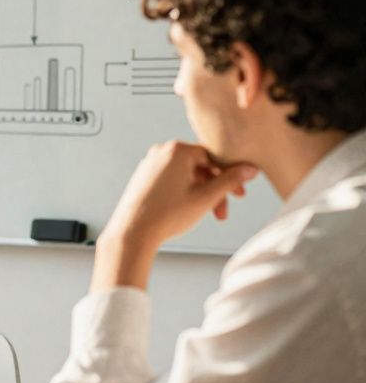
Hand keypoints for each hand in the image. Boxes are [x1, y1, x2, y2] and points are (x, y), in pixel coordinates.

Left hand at [102, 141, 257, 249]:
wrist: (133, 231)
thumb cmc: (168, 214)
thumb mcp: (207, 197)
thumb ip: (231, 180)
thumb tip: (250, 168)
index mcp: (177, 150)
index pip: (214, 157)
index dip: (231, 176)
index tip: (240, 195)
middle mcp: (162, 151)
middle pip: (201, 167)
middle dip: (216, 190)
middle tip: (225, 211)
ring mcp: (151, 164)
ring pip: (188, 176)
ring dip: (203, 195)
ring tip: (208, 216)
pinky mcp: (144, 177)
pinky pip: (173, 180)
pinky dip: (186, 193)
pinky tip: (190, 211)